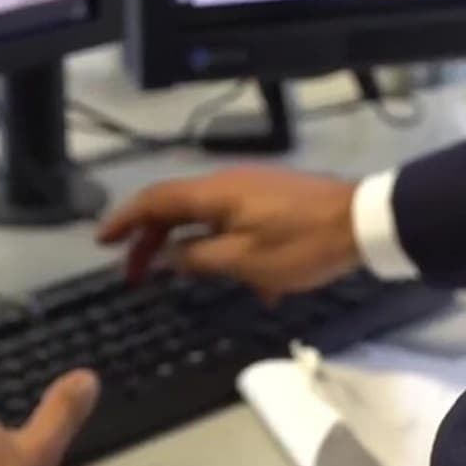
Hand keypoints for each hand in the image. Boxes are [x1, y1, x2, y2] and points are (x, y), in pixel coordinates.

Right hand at [97, 166, 359, 300]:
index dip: (125, 221)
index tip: (103, 243)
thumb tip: (168, 257)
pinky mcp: (273, 200)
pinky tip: (245, 282)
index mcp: (214, 194)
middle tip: (135, 275)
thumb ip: (199, 258)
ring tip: (182, 278)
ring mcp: (252, 189)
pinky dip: (224, 247)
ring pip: (205, 216)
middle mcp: (228, 183)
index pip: (154, 201)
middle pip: (175, 207)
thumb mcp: (245, 262)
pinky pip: (234, 222)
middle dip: (151, 240)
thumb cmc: (302, 245)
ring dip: (188, 247)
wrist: (363, 223)